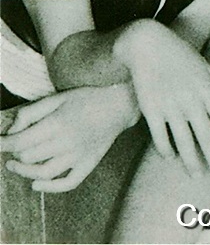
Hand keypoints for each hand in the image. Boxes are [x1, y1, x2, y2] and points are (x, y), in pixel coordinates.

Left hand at [1, 85, 136, 191]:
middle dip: (15, 153)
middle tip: (14, 146)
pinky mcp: (89, 163)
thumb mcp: (58, 97)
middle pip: (28, 157)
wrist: (122, 103)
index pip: (20, 141)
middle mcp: (67, 142)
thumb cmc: (88, 97)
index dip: (3, 144)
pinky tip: (37, 184)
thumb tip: (12, 130)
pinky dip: (50, 188)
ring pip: (43, 173)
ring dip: (24, 171)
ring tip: (16, 165)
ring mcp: (79, 155)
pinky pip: (68, 183)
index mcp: (58, 123)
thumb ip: (32, 112)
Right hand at [114, 20, 209, 177]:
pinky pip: (159, 136)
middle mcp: (192, 102)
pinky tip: (172, 159)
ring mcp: (170, 107)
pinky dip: (166, 149)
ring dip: (191, 161)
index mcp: (209, 92)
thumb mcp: (208, 69)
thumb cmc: (181, 56)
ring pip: (183, 142)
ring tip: (198, 176)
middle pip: (206, 138)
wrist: (148, 45)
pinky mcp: (151, 110)